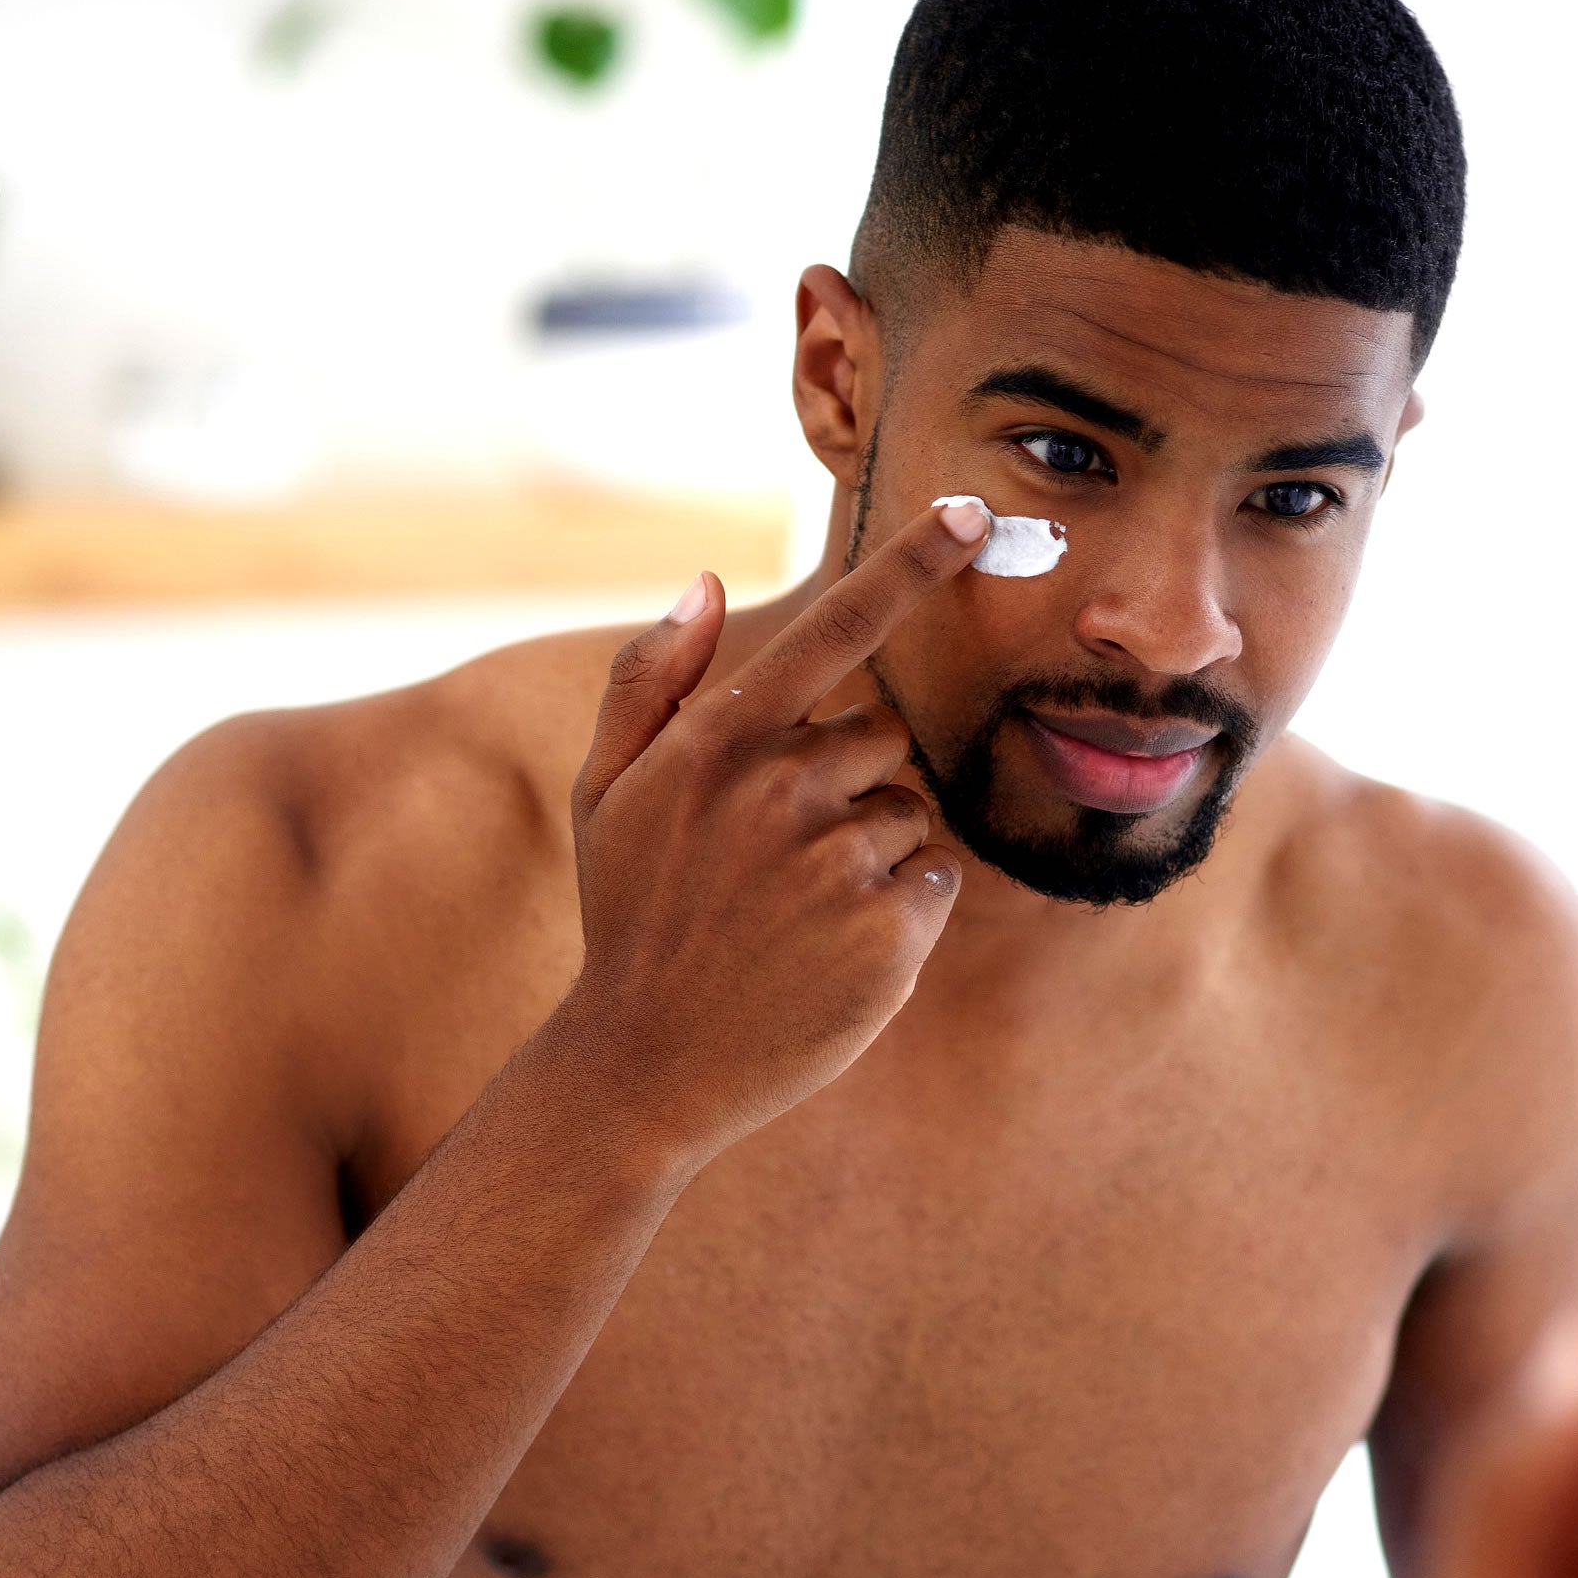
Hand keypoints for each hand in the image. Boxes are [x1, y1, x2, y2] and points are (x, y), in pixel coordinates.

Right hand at [563, 500, 989, 1168]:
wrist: (647, 1063)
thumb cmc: (630, 914)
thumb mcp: (603, 792)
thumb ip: (651, 680)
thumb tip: (708, 581)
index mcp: (719, 742)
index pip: (836, 628)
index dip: (910, 564)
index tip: (974, 513)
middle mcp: (784, 786)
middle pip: (881, 735)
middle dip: (845, 778)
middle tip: (774, 854)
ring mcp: (840, 859)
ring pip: (908, 809)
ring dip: (870, 846)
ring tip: (794, 908)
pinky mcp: (891, 928)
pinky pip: (934, 876)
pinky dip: (900, 905)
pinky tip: (831, 946)